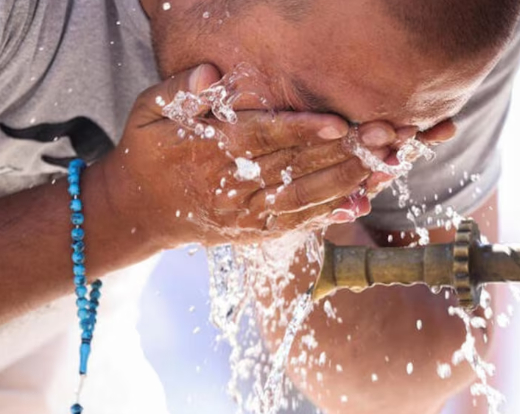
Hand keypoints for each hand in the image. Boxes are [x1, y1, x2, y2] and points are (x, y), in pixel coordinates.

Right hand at [99, 64, 398, 246]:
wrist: (136, 210)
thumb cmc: (146, 153)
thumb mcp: (147, 113)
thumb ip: (179, 92)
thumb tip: (211, 74)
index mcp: (209, 149)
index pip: (261, 136)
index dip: (301, 130)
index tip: (338, 123)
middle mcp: (231, 184)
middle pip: (293, 166)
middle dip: (341, 152)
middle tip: (383, 137)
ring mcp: (243, 213)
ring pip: (301, 197)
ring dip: (345, 182)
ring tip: (383, 164)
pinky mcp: (251, 231)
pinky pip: (293, 224)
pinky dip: (326, 215)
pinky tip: (357, 202)